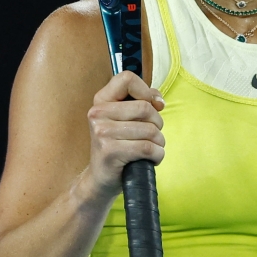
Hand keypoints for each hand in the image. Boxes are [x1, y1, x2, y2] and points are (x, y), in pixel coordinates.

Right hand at [84, 71, 165, 198]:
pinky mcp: (110, 152)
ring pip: (149, 130)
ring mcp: (102, 133)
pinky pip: (148, 148)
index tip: (151, 105)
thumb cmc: (119, 144)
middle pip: (144, 107)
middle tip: (152, 134)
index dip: (145, 91)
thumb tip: (159, 101)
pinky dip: (157, 155)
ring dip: (159, 142)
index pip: (126, 78)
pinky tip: (151, 158)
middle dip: (157, 122)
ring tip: (151, 148)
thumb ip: (143, 101)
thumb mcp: (126, 118)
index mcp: (101, 100)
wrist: (101, 177)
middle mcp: (97, 114)